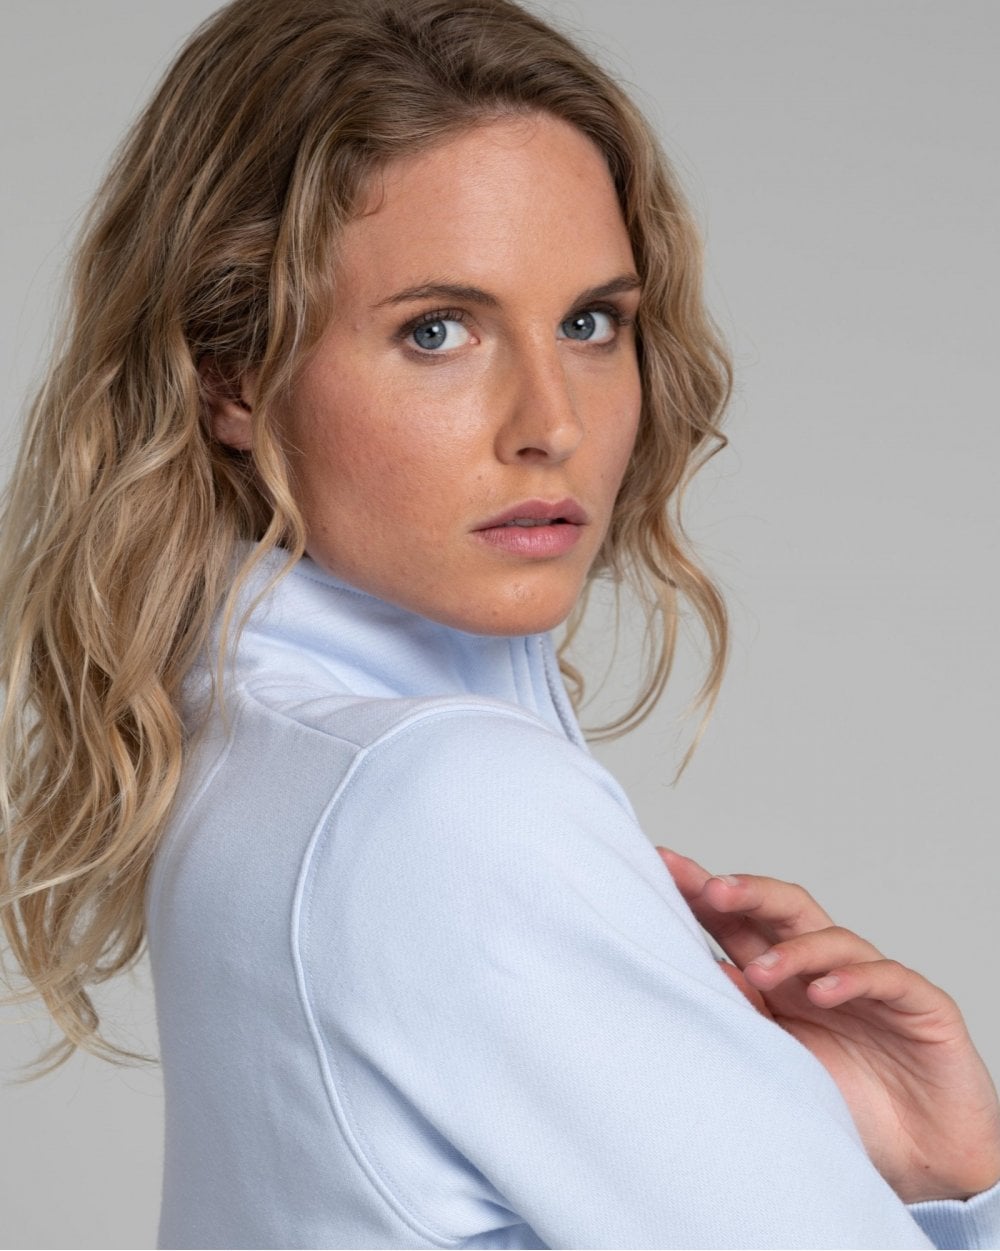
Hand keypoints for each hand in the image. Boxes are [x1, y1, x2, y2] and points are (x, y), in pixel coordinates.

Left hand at [657, 846, 999, 1204]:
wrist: (924, 1161)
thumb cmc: (845, 1105)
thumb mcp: (775, 1059)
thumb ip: (742, 1013)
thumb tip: (695, 969)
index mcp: (782, 976)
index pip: (739, 921)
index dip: (703, 891)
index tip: (660, 864)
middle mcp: (822, 967)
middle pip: (783, 910)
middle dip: (746, 892)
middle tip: (710, 889)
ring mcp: (871, 980)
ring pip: (831, 937)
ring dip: (793, 949)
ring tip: (762, 972)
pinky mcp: (918, 1004)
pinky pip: (885, 977)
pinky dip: (853, 979)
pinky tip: (824, 992)